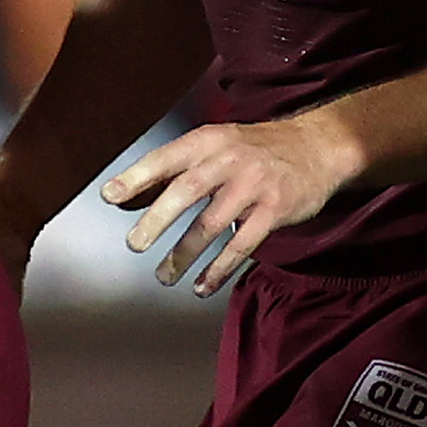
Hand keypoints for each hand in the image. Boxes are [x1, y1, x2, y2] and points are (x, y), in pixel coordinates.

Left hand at [105, 114, 355, 295]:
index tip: (110, 196)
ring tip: (164, 276)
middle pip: (188, 191)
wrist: (317, 147)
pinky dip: (219, 269)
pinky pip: (242, 245)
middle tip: (135, 244)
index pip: (166, 157)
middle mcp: (229, 159)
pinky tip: (202, 286)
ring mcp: (254, 185)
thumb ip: (174, 170)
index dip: (137, 176)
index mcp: (208, 140)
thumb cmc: (254, 150)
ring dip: (184, 253)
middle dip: (157, 219)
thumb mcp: (215, 146)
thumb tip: (125, 198)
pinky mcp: (275, 210)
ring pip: (212, 224)